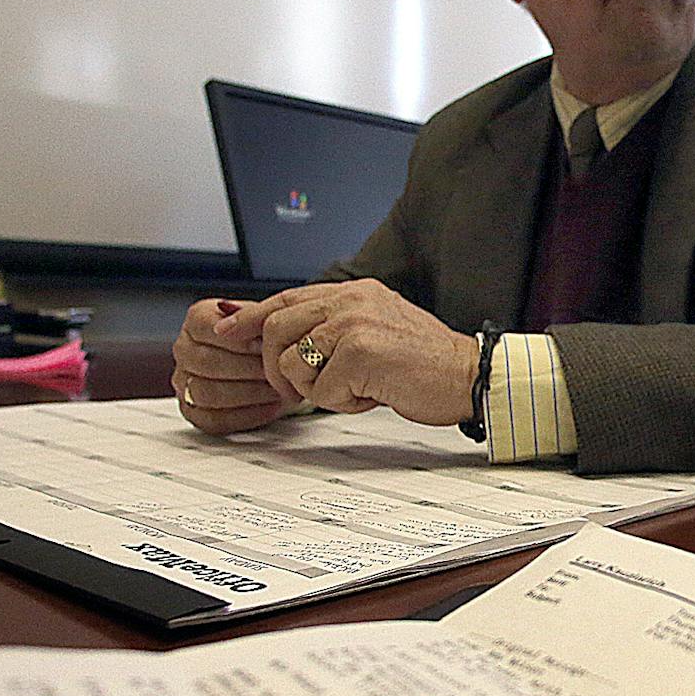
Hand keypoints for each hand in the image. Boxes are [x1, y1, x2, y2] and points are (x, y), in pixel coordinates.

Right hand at [172, 297, 300, 434]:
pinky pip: (214, 420)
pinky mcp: (195, 412)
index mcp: (197, 319)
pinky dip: (246, 415)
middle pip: (206, 363)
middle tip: (275, 372)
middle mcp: (185, 349)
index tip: (264, 346)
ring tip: (276, 389)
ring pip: (207, 393)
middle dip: (248, 369)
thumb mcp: (269, 319)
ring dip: (248, 393)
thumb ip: (254, 316)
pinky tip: (270, 407)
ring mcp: (185, 382)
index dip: (238, 340)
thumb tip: (237, 320)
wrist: (282, 364)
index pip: (206, 328)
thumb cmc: (272, 340)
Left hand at [244, 279, 478, 425]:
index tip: (227, 332)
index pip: (286, 298)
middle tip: (300, 390)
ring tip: (353, 390)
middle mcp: (351, 300)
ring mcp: (354, 324)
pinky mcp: (359, 353)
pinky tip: (371, 395)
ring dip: (316, 390)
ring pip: (293, 364)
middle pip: (276, 330)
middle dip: (277, 369)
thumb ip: (335, 328)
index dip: (251, 318)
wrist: (467, 376)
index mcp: (354, 292)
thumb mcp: (376, 331)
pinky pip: (321, 390)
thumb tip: (288, 343)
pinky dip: (342, 403)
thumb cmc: (425, 364)